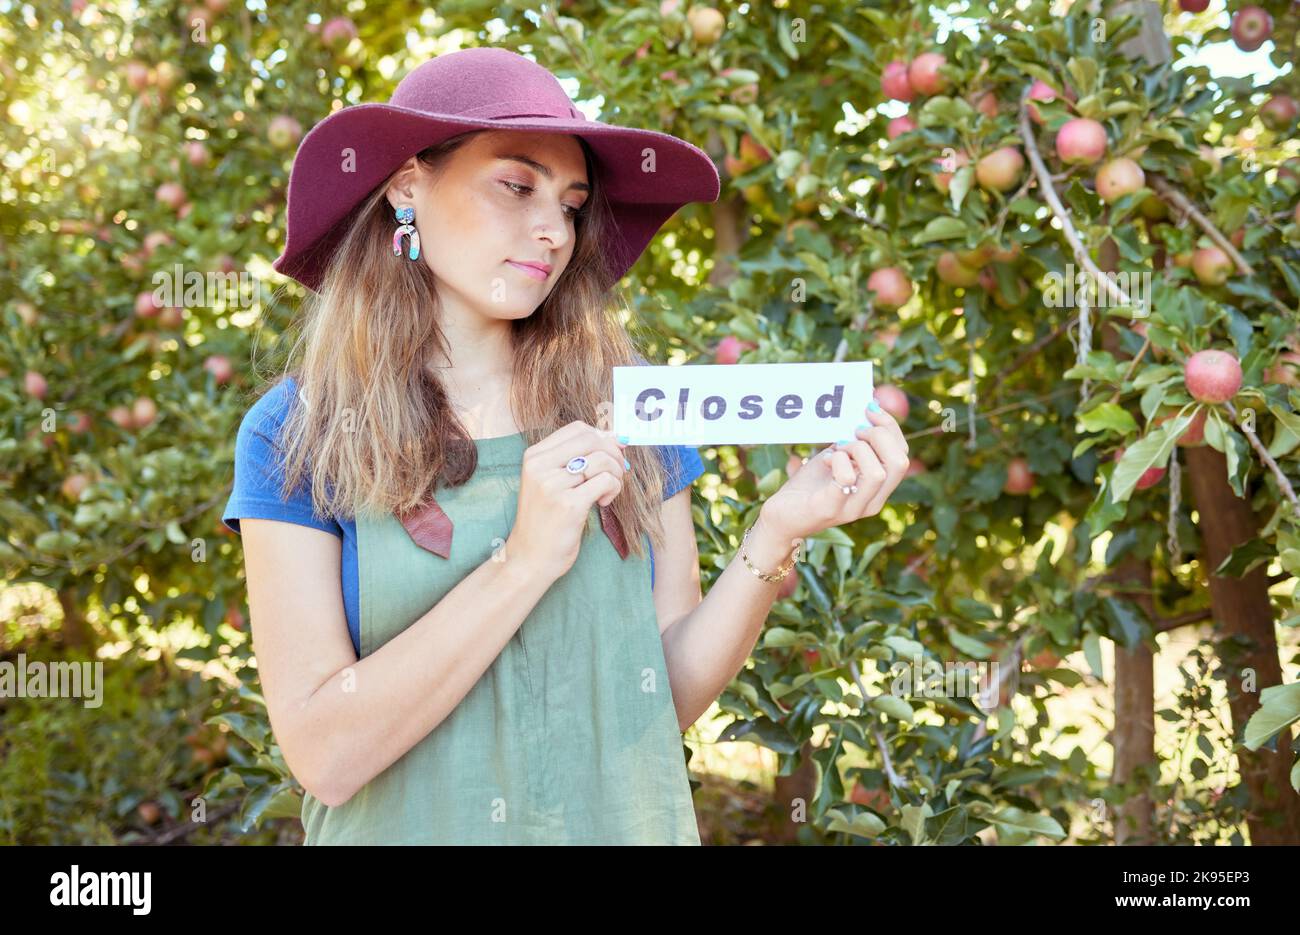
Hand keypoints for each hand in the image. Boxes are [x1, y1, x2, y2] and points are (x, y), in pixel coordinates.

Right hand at [505, 420, 628, 579]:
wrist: (530, 558)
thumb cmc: (546, 520)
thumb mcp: (551, 482)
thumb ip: (576, 459)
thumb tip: (616, 438)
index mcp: (534, 456)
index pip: (577, 429)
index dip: (602, 437)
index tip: (611, 454)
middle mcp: (540, 466)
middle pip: (592, 439)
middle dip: (613, 453)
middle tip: (617, 472)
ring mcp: (553, 485)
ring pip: (602, 460)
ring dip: (616, 474)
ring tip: (608, 491)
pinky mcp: (569, 505)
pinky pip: (605, 481)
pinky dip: (613, 489)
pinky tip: (603, 502)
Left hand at [759, 403, 909, 541]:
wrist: (782, 517)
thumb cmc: (810, 485)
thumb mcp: (838, 458)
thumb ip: (854, 440)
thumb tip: (868, 402)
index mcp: (878, 490)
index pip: (902, 456)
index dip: (890, 427)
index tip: (869, 408)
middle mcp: (871, 502)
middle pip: (899, 463)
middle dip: (880, 435)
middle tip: (855, 429)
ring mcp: (852, 509)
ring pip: (877, 472)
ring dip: (858, 449)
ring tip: (839, 446)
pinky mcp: (829, 509)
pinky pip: (846, 479)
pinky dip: (838, 460)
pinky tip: (826, 460)